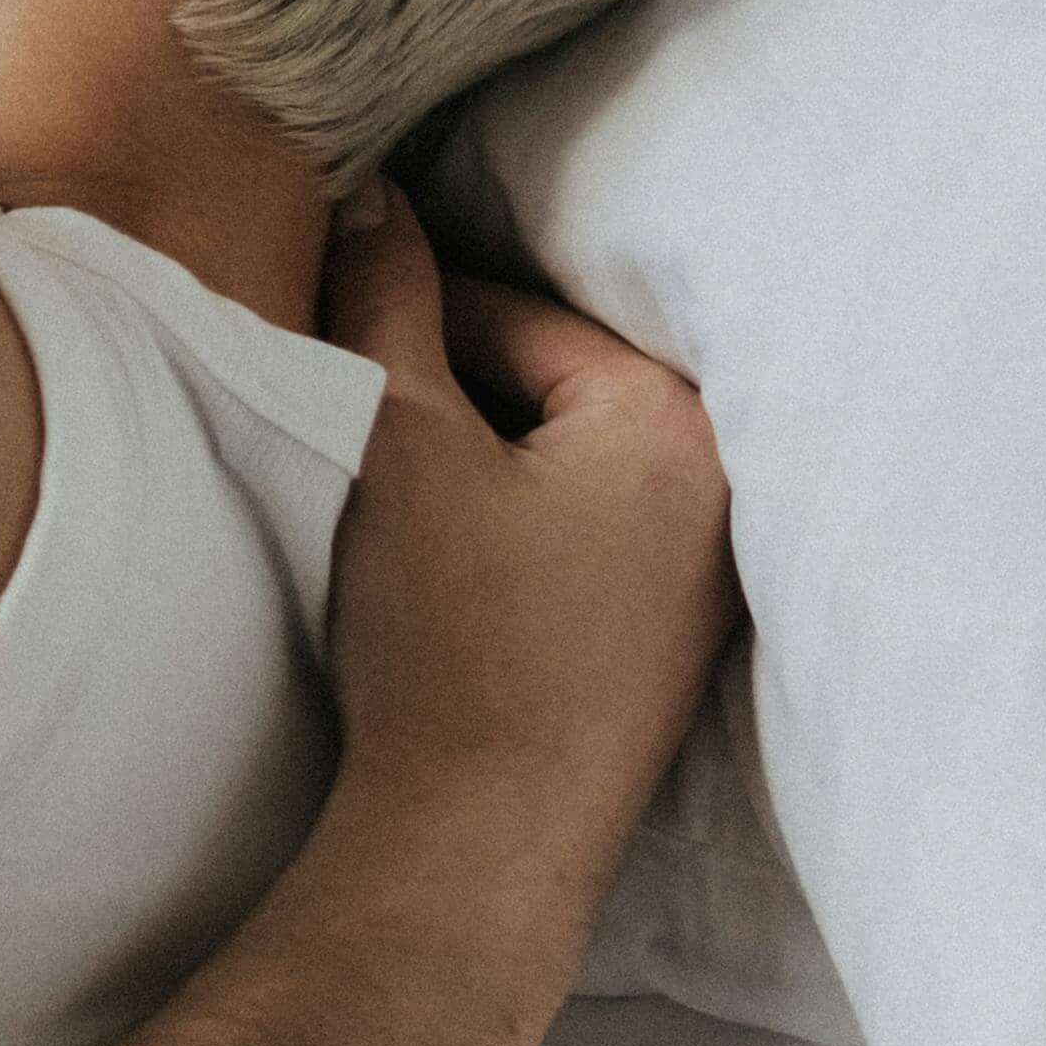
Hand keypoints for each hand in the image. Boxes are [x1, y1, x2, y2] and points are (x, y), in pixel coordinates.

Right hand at [304, 187, 736, 981]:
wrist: (474, 851)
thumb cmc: (448, 642)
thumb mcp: (395, 441)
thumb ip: (385, 299)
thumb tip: (373, 195)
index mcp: (676, 424)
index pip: (516, 315)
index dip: (404, 321)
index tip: (325, 335)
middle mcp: (720, 496)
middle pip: (547, 388)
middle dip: (448, 393)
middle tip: (349, 420)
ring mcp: (698, 586)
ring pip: (556, 468)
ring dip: (474, 466)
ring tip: (384, 503)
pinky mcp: (660, 656)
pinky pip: (573, 545)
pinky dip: (503, 538)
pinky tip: (434, 575)